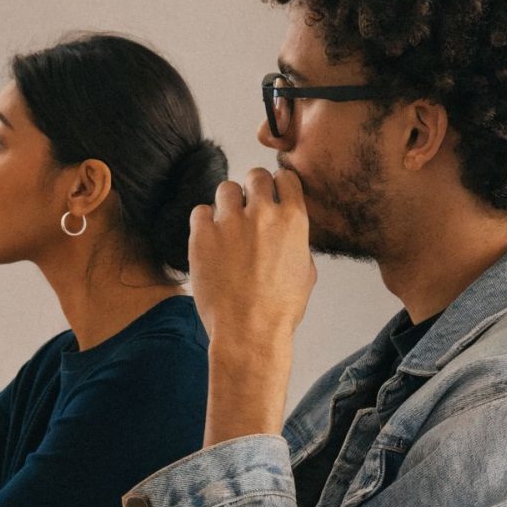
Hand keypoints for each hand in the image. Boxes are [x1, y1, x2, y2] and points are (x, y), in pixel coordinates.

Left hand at [189, 167, 314, 445]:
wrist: (248, 331)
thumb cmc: (280, 309)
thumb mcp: (306, 272)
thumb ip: (297, 242)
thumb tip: (289, 232)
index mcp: (294, 220)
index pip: (286, 178)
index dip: (277, 184)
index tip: (271, 193)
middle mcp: (263, 214)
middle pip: (254, 176)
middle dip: (252, 187)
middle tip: (247, 205)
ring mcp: (230, 222)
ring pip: (226, 189)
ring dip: (227, 202)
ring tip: (227, 224)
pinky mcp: (202, 235)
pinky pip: (200, 211)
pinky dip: (204, 221)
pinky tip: (209, 238)